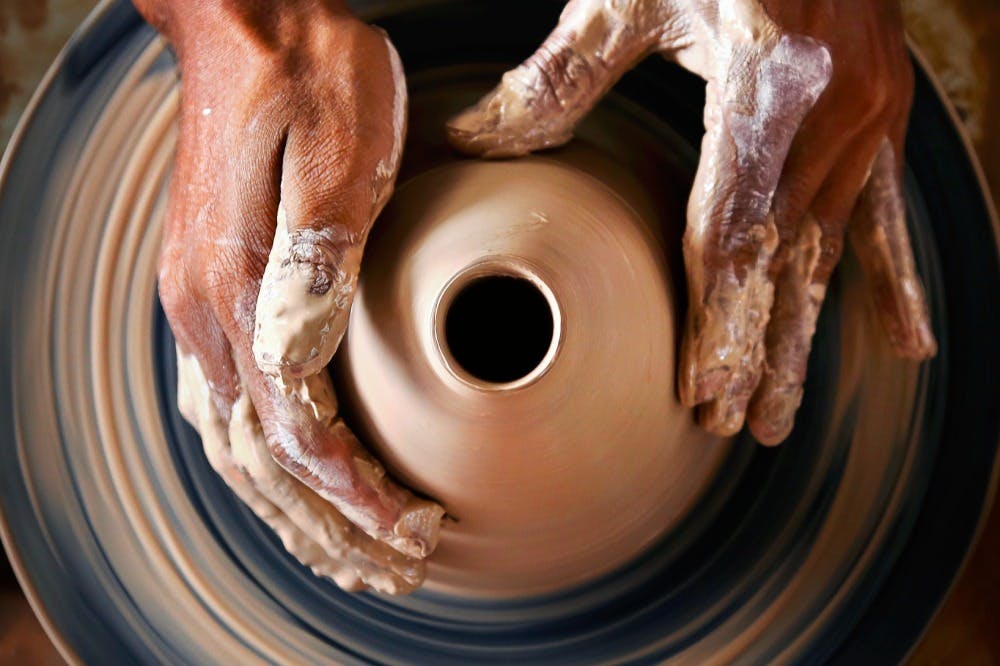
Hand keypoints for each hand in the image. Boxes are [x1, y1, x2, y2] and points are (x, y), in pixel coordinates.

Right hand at [135, 0, 443, 592]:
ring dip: (296, 510)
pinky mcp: (213, 292)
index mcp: (240, 288)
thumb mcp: (336, 150)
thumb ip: (317, 256)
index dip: (357, 492)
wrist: (251, 22)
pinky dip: (268, 464)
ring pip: (240, 447)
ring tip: (352, 553)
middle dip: (332, 524)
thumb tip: (300, 354)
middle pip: (265, 462)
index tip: (415, 530)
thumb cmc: (310, 76)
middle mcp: (207, 314)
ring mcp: (202, 307)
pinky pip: (230, 407)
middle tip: (397, 566)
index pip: (300, 432)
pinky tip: (296, 485)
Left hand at [446, 0, 936, 443]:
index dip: (716, 322)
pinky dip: (890, 283)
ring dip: (804, 340)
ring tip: (779, 417)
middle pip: (783, 264)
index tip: (697, 395)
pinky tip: (904, 345)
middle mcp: (832, 111)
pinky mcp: (880, 112)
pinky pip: (884, 214)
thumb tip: (473, 141)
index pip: (734, 234)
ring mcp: (868, 115)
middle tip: (733, 428)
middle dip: (755, 353)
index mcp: (769, 82)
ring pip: (827, 254)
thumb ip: (558, 77)